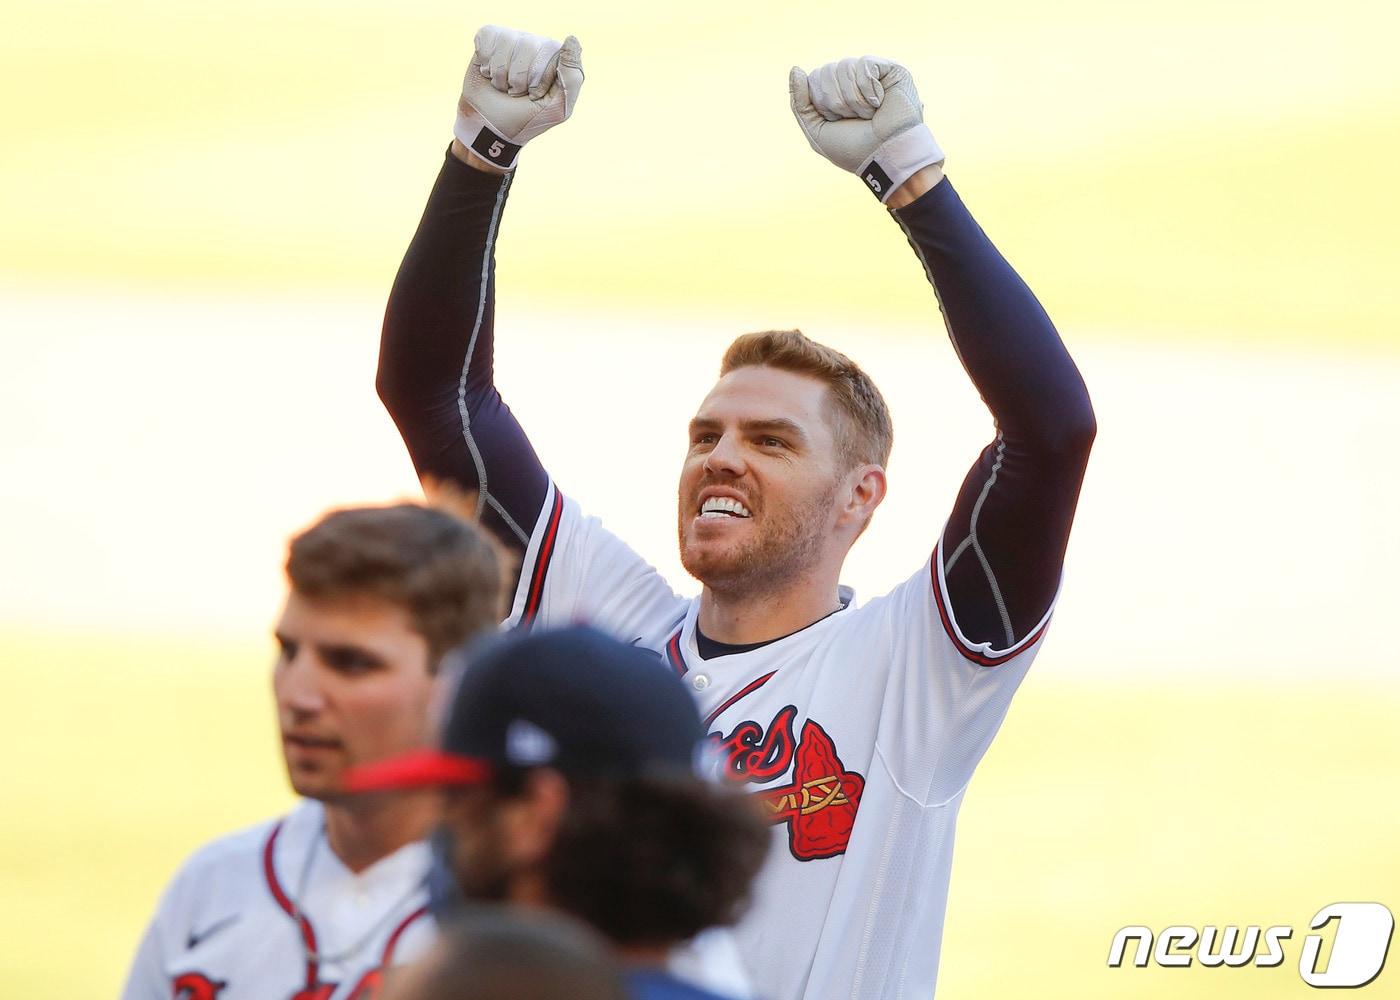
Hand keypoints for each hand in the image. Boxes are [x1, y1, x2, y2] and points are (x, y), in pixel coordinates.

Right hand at [454, 26, 583, 170]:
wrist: (489, 128)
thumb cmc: (526, 119)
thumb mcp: (558, 108)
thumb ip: (572, 76)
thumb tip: (571, 39)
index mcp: (555, 58)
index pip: (551, 51)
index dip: (539, 78)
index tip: (535, 96)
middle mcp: (535, 44)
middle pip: (528, 44)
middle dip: (518, 78)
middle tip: (516, 93)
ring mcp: (512, 40)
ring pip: (506, 41)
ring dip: (500, 72)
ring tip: (502, 86)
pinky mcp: (489, 39)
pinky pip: (488, 36)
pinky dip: (485, 61)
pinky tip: (488, 73)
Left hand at [788, 56, 943, 203]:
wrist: (885, 156)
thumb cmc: (853, 149)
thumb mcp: (817, 131)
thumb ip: (800, 103)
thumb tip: (795, 69)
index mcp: (835, 93)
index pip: (814, 78)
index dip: (822, 103)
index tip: (838, 121)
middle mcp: (852, 81)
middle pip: (826, 71)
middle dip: (836, 102)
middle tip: (856, 119)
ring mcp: (871, 73)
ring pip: (844, 67)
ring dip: (853, 100)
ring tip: (869, 114)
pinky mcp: (890, 69)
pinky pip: (864, 64)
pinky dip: (868, 88)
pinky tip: (880, 102)